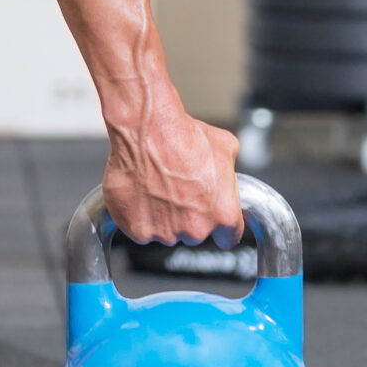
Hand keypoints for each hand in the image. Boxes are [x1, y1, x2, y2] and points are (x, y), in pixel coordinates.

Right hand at [102, 111, 242, 245]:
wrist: (147, 130)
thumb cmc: (184, 136)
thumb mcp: (226, 147)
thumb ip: (229, 175)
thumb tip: (226, 177)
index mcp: (223, 214)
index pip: (228, 237)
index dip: (220, 226)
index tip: (212, 217)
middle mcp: (195, 230)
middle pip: (194, 233)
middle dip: (188, 216)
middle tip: (177, 190)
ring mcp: (165, 233)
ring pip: (166, 232)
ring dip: (162, 216)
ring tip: (156, 186)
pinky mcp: (137, 230)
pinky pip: (140, 228)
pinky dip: (138, 215)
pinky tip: (141, 192)